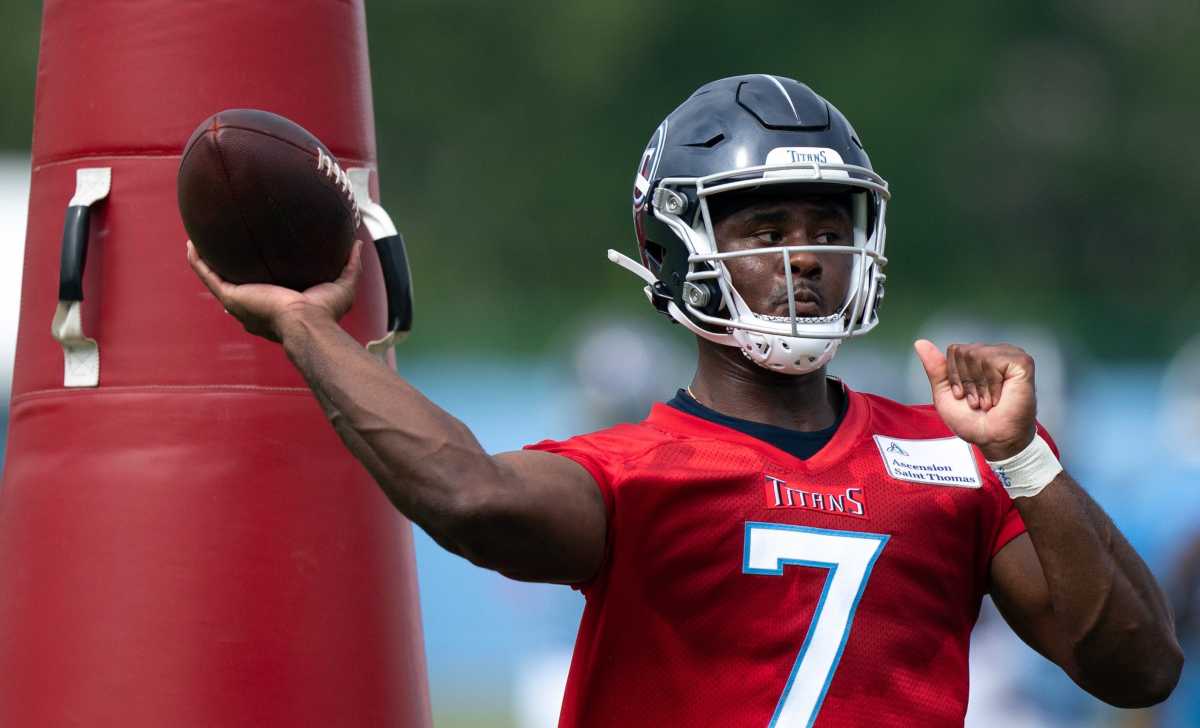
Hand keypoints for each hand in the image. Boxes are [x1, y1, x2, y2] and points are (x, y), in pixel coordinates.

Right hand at [186, 240, 362, 342]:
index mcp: (276, 307)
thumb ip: (350, 265)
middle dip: (228, 270)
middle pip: (235, 286)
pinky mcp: (230, 296)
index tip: (256, 261)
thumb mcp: (342, 285)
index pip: (262, 292)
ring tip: (199, 240)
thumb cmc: (325, 313)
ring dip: (205, 261)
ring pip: (216, 279)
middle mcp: (253, 307)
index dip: (256, 279)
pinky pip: (208, 275)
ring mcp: (239, 302)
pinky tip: (191, 243)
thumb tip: (357, 244)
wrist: (307, 323)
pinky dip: (198, 261)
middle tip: (224, 248)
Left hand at [913, 340, 1036, 460]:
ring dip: (978, 386)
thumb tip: (920, 343)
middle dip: (966, 381)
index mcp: (978, 358)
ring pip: (976, 354)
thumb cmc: (973, 421)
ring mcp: (1009, 356)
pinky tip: (998, 397)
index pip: (954, 350)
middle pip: (963, 352)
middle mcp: (994, 353)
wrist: (993, 438)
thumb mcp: (945, 393)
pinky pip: (993, 361)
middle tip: (978, 401)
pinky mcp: (1022, 362)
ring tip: (987, 401)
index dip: (954, 376)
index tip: (963, 396)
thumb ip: (935, 368)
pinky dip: (991, 385)